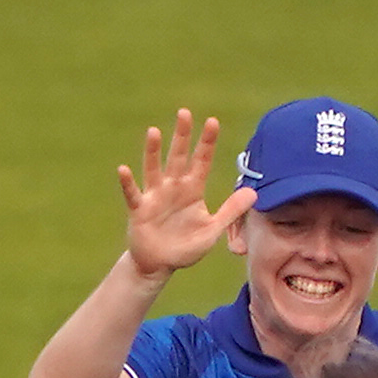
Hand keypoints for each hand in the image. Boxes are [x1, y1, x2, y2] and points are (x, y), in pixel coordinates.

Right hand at [120, 110, 256, 284]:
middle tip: (185, 112)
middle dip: (182, 136)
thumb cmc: (186, 246)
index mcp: (192, 189)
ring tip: (154, 132)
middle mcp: (173, 187)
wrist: (160, 265)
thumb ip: (231, 211)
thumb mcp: (213, 230)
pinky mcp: (140, 210)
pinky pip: (133, 194)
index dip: (207, 143)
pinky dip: (128, 183)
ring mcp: (155, 196)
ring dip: (153, 152)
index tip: (213, 122)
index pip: (202, 161)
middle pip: (178, 157)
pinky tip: (123, 169)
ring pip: (154, 169)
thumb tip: (254, 193)